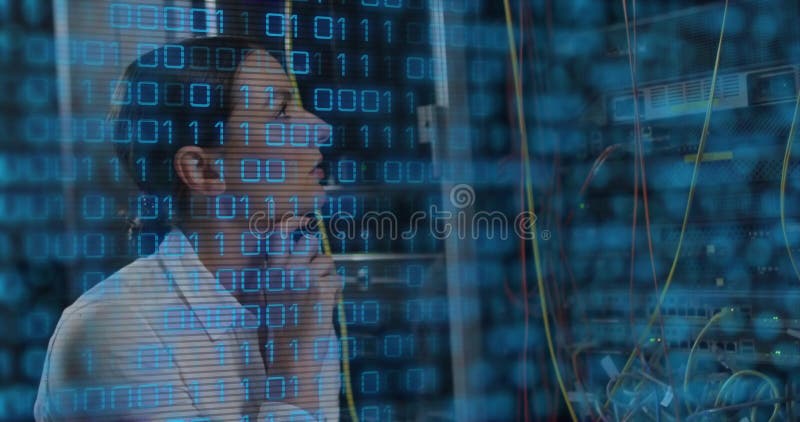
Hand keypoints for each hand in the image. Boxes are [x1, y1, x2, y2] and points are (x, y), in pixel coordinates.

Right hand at [262, 216, 338, 410]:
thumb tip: (303, 242)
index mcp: (269, 272)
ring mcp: (302, 279)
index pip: (280, 235)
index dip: (293, 234)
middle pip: (309, 242)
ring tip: (317, 297)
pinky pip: (337, 281)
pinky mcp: (320, 290)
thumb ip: (283, 272)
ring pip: (327, 261)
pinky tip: (324, 307)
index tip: (298, 236)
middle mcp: (284, 271)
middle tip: (314, 276)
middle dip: (315, 256)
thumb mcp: (274, 296)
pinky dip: (335, 294)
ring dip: (327, 278)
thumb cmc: (282, 330)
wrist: (290, 358)